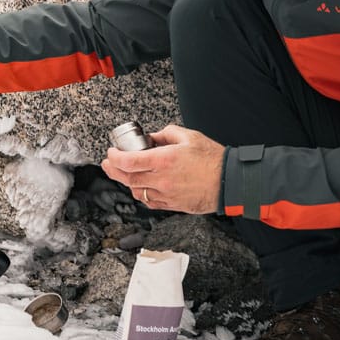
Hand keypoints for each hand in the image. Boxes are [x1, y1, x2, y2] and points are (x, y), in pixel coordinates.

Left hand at [100, 124, 224, 213]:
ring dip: (126, 182)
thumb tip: (152, 137)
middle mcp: (162, 179)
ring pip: (136, 191)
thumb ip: (166, 134)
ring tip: (123, 173)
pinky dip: (141, 194)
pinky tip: (140, 187)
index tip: (111, 152)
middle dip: (113, 170)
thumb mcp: (189, 137)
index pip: (127, 161)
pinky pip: (149, 202)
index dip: (114, 157)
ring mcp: (166, 194)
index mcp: (164, 160)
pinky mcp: (173, 205)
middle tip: (108, 163)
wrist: (231, 182)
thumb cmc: (213, 159)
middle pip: (127, 178)